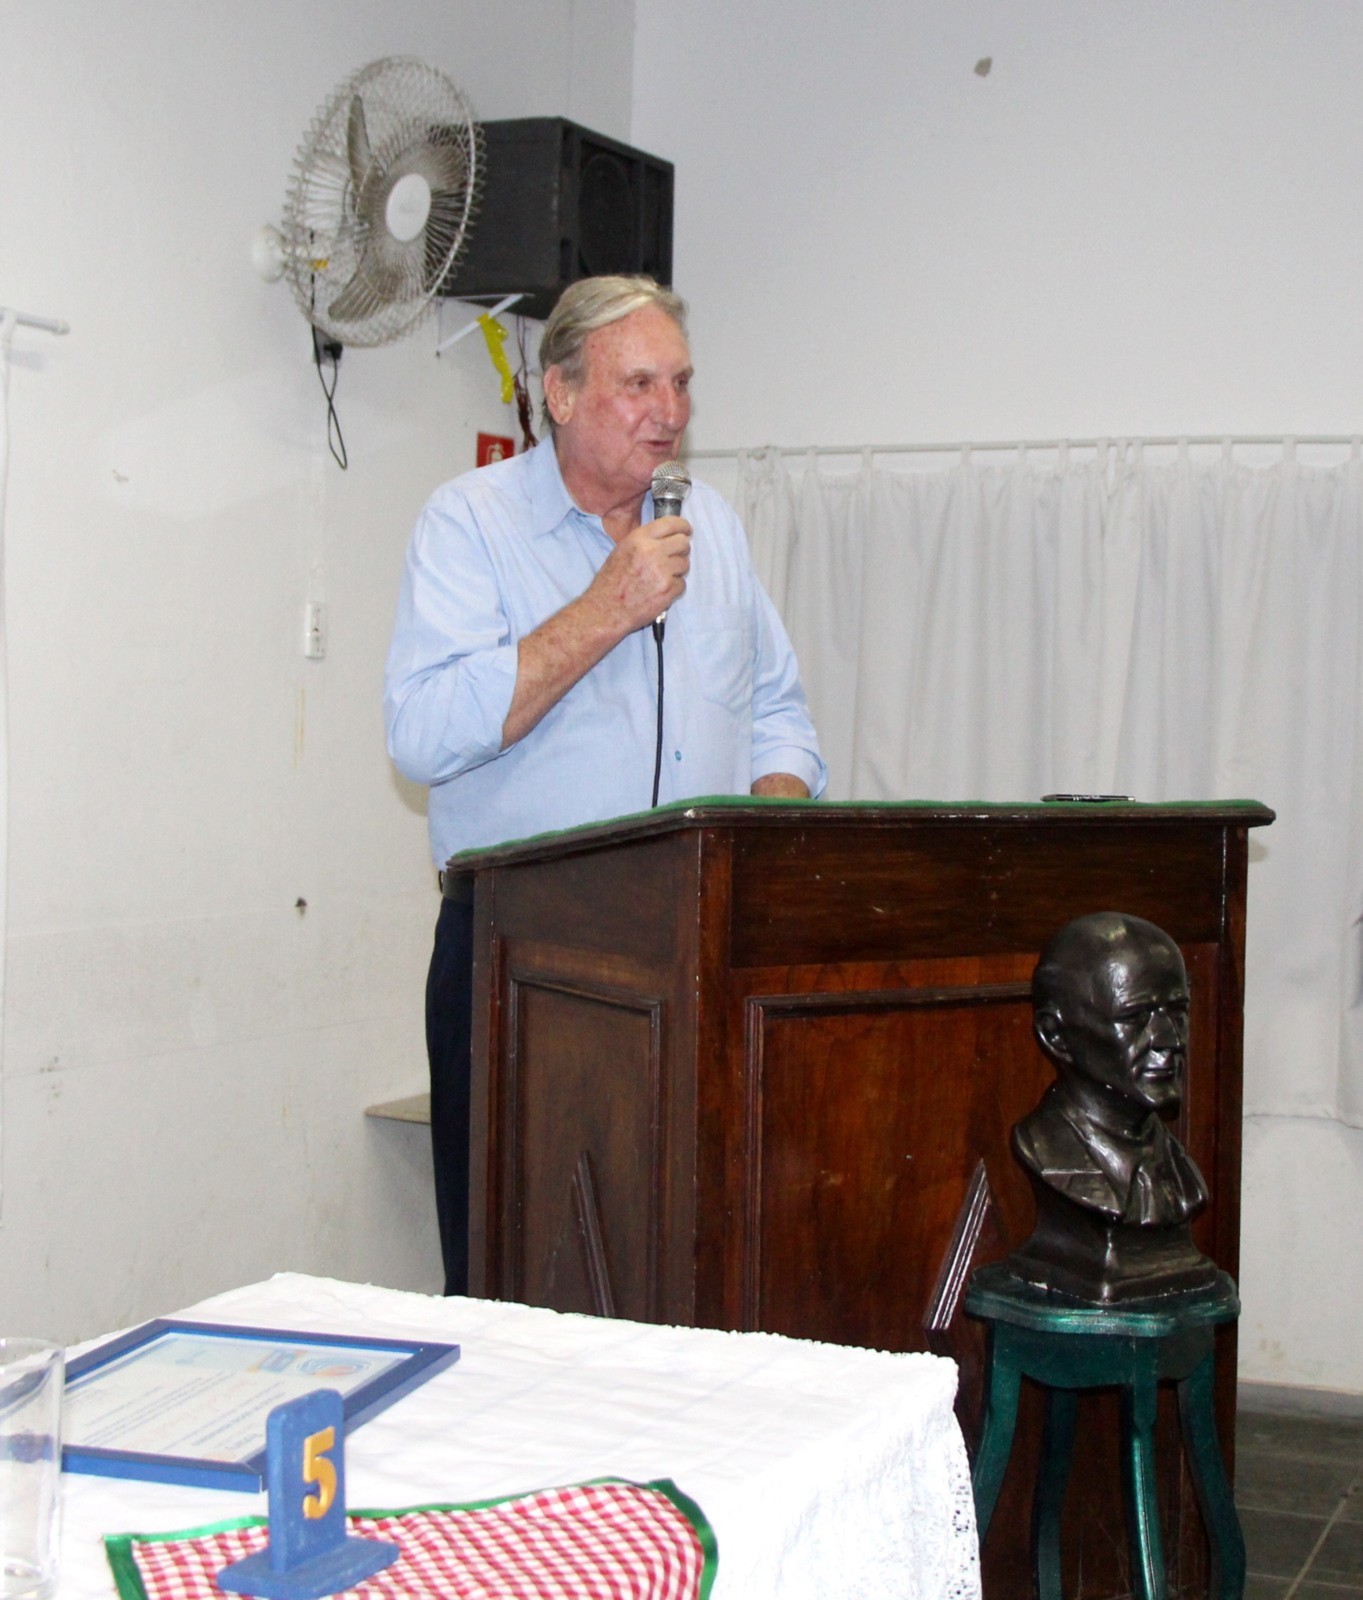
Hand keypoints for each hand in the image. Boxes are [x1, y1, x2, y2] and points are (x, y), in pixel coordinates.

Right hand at [589, 515, 690, 631]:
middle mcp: (651, 551)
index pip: (671, 523)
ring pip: (685, 564)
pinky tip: (659, 591)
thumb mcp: (622, 550)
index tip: (686, 530)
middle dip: (681, 550)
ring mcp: (661, 571)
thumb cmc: (611, 582)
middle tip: (673, 558)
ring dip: (677, 571)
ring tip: (660, 578)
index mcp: (638, 539)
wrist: (606, 610)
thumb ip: (645, 541)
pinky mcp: (668, 590)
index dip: (682, 526)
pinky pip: (682, 584)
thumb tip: (668, 536)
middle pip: (683, 543)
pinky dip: (674, 589)